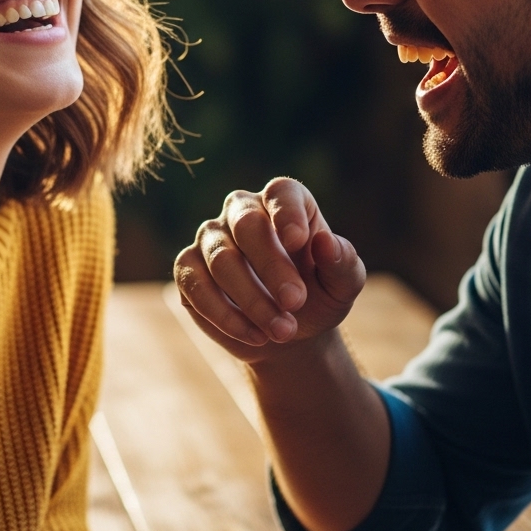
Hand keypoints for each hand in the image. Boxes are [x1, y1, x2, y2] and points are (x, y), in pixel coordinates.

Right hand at [173, 177, 365, 362]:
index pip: (281, 193)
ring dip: (253, 300)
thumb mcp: (343, 285)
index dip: (287, 213)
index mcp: (284, 202)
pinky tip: (255, 336)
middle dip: (272, 266)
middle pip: (247, 225)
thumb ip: (342, 262)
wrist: (288, 332)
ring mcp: (211, 238)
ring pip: (221, 259)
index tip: (297, 241)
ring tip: (283, 331)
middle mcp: (241, 211)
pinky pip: (196, 286)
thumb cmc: (319, 296)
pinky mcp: (188, 269)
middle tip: (295, 302)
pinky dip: (224, 315)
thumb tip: (326, 242)